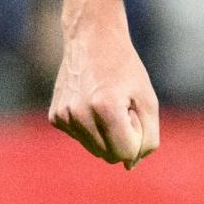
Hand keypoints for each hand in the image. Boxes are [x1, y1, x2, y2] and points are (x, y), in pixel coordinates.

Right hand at [50, 7, 161, 167]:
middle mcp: (79, 114)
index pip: (125, 153)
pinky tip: (90, 103)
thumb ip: (148, 136)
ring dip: (105, 135)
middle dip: (121, 139)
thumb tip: (130, 165)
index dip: (135, 137)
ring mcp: (63, 116)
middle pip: (108, 155)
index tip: (133, 113)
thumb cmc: (125, 68)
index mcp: (105, 108)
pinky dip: (90, 128)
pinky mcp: (55, 117)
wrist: (91, 39)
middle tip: (121, 107)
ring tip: (106, 104)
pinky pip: (80, 138)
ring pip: (94, 149)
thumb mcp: (148, 99)